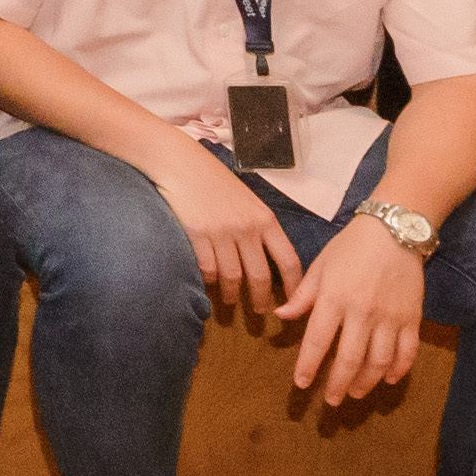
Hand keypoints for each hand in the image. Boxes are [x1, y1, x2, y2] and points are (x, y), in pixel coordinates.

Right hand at [147, 135, 302, 310]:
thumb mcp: (247, 201)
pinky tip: (209, 284)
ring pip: (232, 276)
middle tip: (259, 312)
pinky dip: (209, 281)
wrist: (181, 163)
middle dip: (260, 299)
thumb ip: (258, 226)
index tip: (294, 301)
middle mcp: (247, 228)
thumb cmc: (213, 180)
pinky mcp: (198, 235)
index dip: (294, 286)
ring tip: (230, 302)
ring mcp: (222, 232)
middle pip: (260, 275)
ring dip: (232, 294)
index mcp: (265, 219)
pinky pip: (208, 269)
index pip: (288, 260)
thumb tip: (265, 257)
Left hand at [273, 218, 425, 405]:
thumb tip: (280, 317)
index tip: (301, 384)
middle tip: (330, 401)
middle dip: (337, 384)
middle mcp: (362, 311)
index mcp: (334, 298)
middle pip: (350, 358)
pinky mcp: (412, 316)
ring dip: (366, 382)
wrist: (394, 230)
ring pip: (379, 360)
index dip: (308, 366)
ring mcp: (390, 316)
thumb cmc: (350, 247)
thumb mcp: (320, 266)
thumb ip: (303, 295)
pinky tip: (389, 379)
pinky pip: (407, 350)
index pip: (318, 341)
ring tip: (354, 393)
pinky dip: (399, 368)